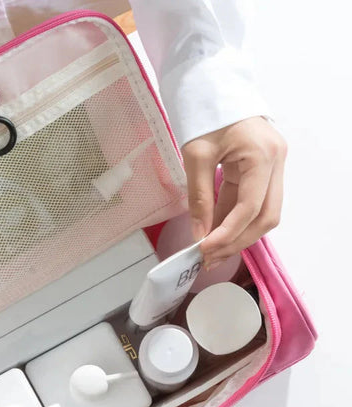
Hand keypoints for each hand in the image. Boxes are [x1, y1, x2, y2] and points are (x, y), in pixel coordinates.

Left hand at [181, 117, 286, 268]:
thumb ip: (199, 198)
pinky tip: (215, 233)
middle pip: (266, 216)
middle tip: (209, 258)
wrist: (212, 82)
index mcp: (263, 156)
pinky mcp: (262, 168)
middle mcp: (276, 162)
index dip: (228, 233)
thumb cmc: (204, 111)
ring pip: (263, 213)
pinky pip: (252, 201)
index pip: (250, 207)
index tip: (204, 249)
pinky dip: (234, 219)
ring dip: (237, 234)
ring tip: (210, 251)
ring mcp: (273, 165)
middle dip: (237, 241)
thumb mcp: (196, 155)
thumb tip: (199, 234)